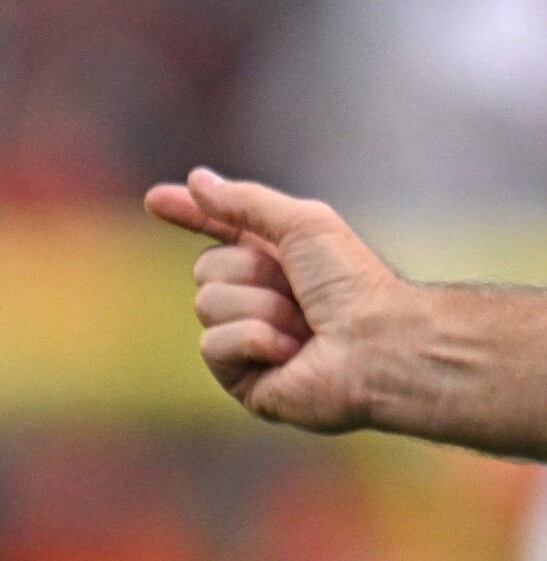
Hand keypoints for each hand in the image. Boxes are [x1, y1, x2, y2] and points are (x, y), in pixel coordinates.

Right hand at [144, 167, 406, 433]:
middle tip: (298, 288)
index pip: (222, 231)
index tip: (156, 199)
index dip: (191, 214)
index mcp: (279, 258)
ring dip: (260, 307)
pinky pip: (213, 345)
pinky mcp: (243, 379)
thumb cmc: (351, 283)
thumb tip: (198, 181)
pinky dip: (255, 340)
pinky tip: (292, 353)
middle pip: (207, 267)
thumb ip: (246, 202)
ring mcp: (248, 339)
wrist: (377, 342)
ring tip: (305, 324)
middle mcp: (260, 297)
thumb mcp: (302, 224)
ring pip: (208, 304)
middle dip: (250, 270)